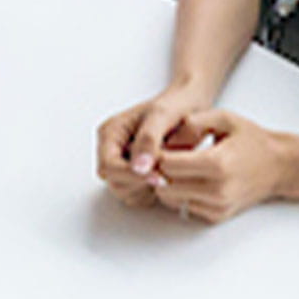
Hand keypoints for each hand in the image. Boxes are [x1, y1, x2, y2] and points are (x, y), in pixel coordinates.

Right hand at [93, 87, 218, 203]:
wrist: (190, 103)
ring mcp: (124, 164)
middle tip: (167, 175)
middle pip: (115, 183)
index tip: (158, 176)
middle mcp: (113, 150)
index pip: (109, 166)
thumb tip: (138, 167)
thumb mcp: (162, 115)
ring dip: (147, 189)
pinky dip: (153, 192)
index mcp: (111, 133)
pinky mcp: (136, 175)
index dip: (130, 175)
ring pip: (126, 192)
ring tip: (168, 172)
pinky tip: (167, 176)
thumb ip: (148, 139)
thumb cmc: (176, 104)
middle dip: (141, 183)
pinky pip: (139, 196)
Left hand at [141, 111, 295, 224]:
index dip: (157, 155)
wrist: (279, 166)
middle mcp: (217, 190)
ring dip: (168, 185)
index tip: (160, 145)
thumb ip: (192, 123)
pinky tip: (193, 180)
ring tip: (179, 168)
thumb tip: (165, 141)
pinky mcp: (217, 216)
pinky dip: (183, 195)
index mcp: (217, 163)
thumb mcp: (224, 119)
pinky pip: (185, 207)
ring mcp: (218, 206)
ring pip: (171, 200)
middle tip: (165, 157)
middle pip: (164, 186)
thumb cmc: (251, 140)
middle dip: (159, 171)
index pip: (167, 165)